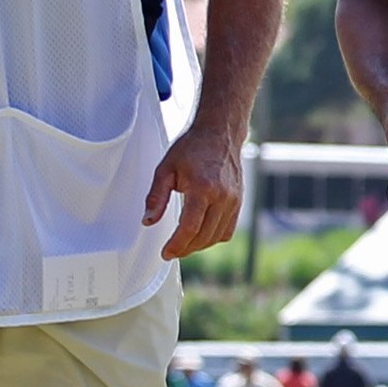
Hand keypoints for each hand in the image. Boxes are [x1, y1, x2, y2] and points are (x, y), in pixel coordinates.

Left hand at [144, 117, 247, 259]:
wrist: (220, 133)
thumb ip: (156, 197)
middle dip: (185, 249)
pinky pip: (227, 230)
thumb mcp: (166, 168)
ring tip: (184, 244)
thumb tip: (148, 221)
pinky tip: (200, 234)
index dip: (176, 246)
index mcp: (202, 188)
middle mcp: (222, 197)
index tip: (166, 253)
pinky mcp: (239, 202)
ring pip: (216, 237)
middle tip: (172, 251)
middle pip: (203, 237)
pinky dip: (213, 237)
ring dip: (198, 245)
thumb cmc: (192, 148)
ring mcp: (233, 200)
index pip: (189, 228)